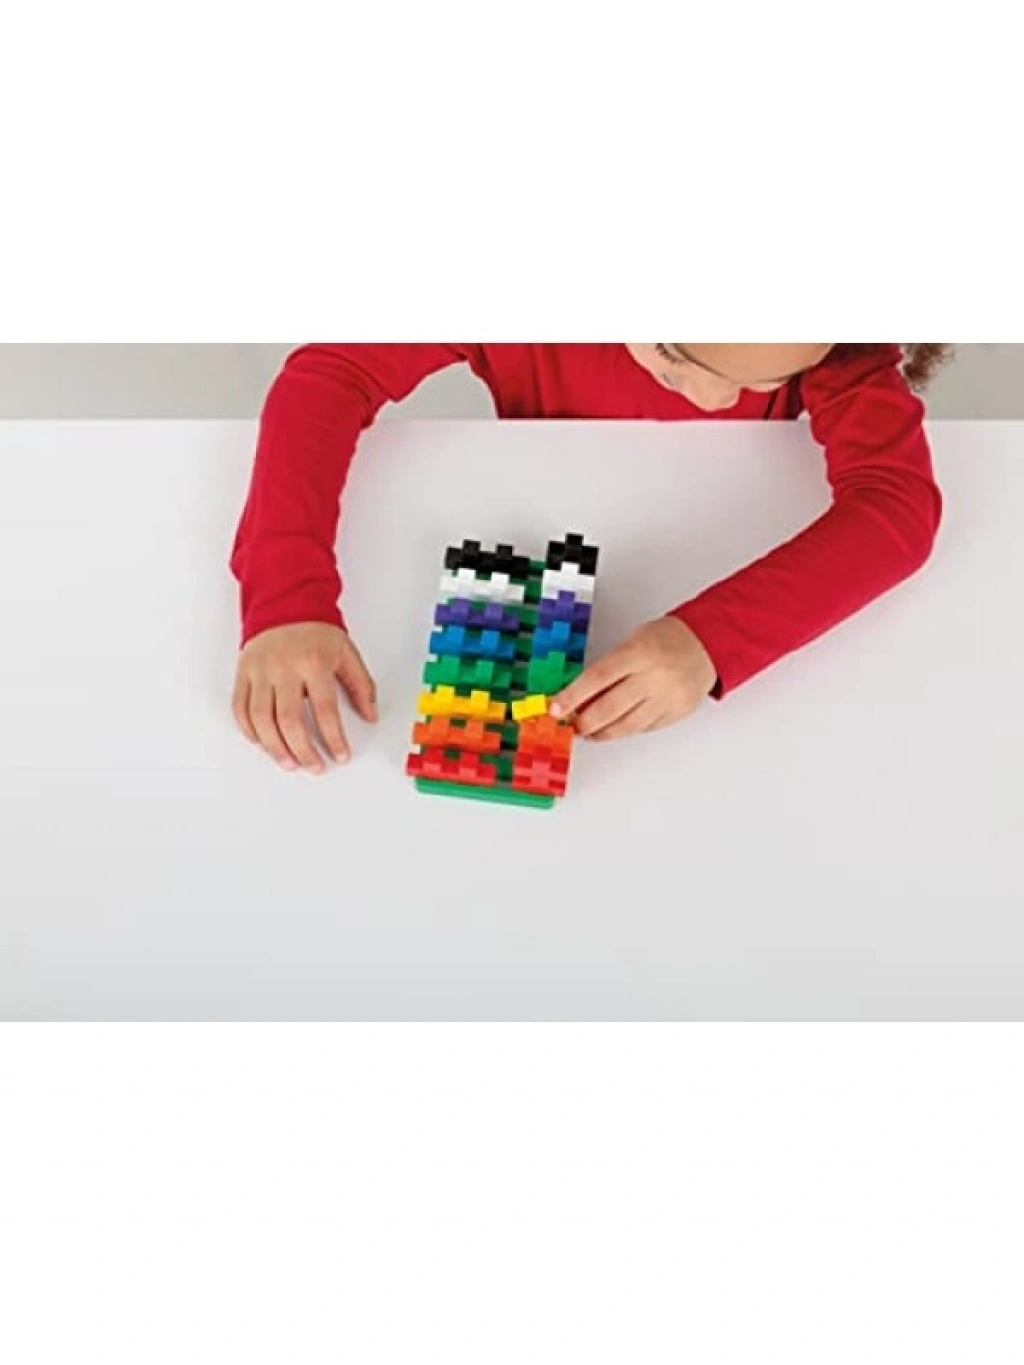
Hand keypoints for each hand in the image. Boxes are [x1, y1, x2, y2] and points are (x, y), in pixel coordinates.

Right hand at [232, 623, 377, 772]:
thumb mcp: (347, 653)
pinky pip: (240, 708)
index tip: (340, 755)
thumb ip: (361, 685)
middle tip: (314, 766)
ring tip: (289, 762)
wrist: (285, 603)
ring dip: (275, 747)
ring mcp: (259, 671)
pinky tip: (263, 743)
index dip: (333, 738)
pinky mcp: (243, 673)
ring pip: (261, 719)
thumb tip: (370, 715)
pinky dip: (250, 731)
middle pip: (289, 720)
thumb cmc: (316, 631)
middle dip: (303, 750)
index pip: (324, 710)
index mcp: (313, 662)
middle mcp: (283, 667)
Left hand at [550, 617, 716, 740]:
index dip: (572, 696)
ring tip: (589, 731)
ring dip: (602, 732)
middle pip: (609, 708)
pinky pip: (644, 728)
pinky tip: (615, 728)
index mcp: (638, 653)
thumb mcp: (632, 642)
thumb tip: (578, 696)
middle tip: (571, 724)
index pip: (596, 679)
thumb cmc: (664, 639)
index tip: (556, 708)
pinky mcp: (677, 712)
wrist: (707, 643)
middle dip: (584, 721)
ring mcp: (667, 698)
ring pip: (626, 726)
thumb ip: (607, 669)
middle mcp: (653, 677)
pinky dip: (626, 730)